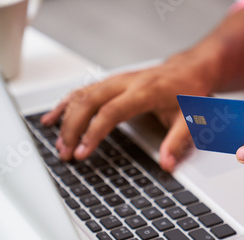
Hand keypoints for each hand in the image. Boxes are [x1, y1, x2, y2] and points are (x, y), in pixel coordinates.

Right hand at [40, 56, 213, 171]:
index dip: (93, 132)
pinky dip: (66, 104)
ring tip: (58, 142)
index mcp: (144, 91)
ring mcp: (117, 80)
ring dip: (66, 118)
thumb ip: (177, 142)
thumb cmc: (189, 92)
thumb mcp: (190, 119)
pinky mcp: (112, 82)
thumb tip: (166, 165)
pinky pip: (83, 91)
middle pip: (89, 102)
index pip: (111, 112)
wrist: (190, 69)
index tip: (82, 152)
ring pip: (82, 95)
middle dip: (72, 128)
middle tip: (65, 152)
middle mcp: (126, 83)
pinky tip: (53, 117)